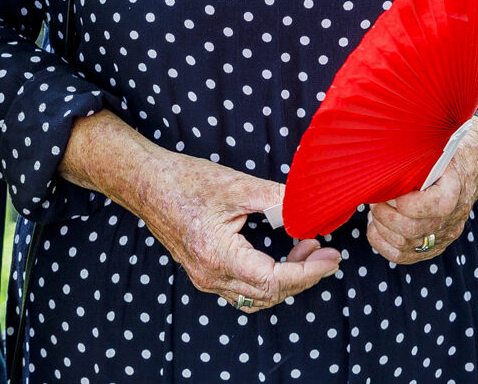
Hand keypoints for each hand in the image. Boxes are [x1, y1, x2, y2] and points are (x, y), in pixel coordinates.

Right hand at [132, 150, 339, 314]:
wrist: (147, 183)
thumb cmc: (185, 181)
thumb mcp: (238, 186)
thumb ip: (277, 199)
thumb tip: (309, 206)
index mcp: (219, 256)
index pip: (275, 280)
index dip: (308, 273)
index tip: (331, 258)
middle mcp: (211, 276)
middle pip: (269, 294)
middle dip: (304, 275)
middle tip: (326, 251)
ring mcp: (205, 279)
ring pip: (256, 297)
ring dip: (286, 279)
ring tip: (306, 248)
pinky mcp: (203, 273)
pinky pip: (242, 290)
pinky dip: (267, 280)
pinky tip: (280, 257)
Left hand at [367, 119, 477, 263]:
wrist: (469, 169)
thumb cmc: (447, 152)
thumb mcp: (439, 144)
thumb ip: (420, 148)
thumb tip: (388, 134)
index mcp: (455, 190)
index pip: (435, 206)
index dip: (407, 203)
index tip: (389, 191)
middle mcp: (453, 218)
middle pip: (414, 229)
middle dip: (386, 215)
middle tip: (374, 199)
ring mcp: (444, 235)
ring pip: (406, 245)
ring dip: (382, 228)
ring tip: (375, 209)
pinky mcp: (433, 246)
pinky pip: (404, 256)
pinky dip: (383, 244)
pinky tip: (376, 227)